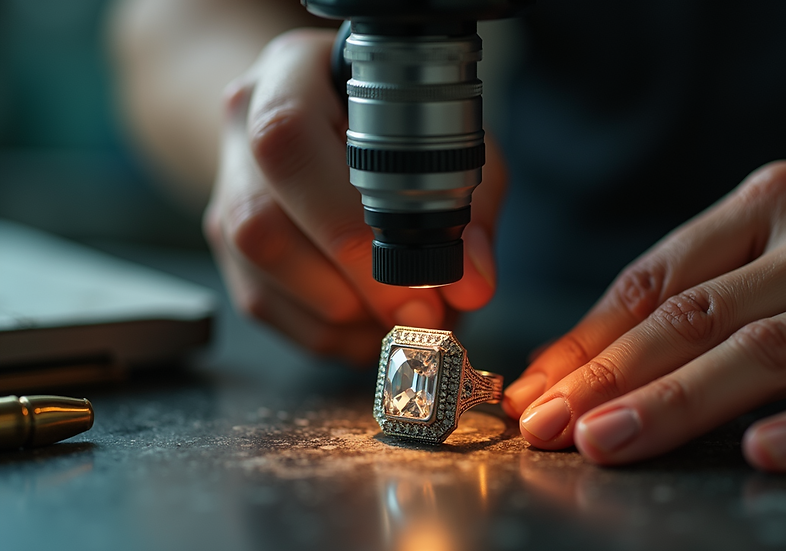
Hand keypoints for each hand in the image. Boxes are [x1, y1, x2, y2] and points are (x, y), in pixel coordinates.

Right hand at [204, 29, 506, 363]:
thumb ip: (471, 206)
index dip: (349, 223)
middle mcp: (243, 130)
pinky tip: (373, 321)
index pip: (290, 139)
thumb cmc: (398, 123)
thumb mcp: (451, 139)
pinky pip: (266, 308)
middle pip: (262, 221)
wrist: (328, 120)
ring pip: (261, 273)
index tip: (418, 278)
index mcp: (291, 75)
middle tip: (419, 313)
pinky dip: (329, 331)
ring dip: (343, 313)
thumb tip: (472, 286)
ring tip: (405, 314)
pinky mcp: (228, 250)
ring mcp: (225, 192)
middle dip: (353, 282)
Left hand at [503, 161, 785, 470]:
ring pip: (769, 352)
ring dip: (679, 401)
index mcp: (766, 204)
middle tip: (551, 424)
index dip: (587, 340)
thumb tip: (574, 357)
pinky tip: (763, 452)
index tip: (535, 389)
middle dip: (611, 377)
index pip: (655, 279)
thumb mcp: (770, 243)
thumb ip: (687, 289)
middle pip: (697, 316)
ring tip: (612, 441)